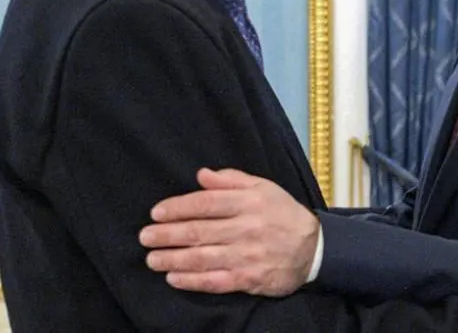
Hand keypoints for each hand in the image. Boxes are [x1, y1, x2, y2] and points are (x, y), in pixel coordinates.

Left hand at [139, 168, 318, 295]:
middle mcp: (246, 228)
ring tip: (152, 259)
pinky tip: (174, 278)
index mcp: (249, 202)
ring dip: (173, 259)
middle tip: (145, 237)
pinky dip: (192, 281)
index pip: (205, 204)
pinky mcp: (249, 279)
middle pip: (198, 232)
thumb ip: (231, 180)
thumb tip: (201, 175)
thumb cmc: (283, 214)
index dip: (177, 208)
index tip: (156, 213)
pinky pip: (215, 281)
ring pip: (202, 258)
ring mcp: (247, 255)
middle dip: (167, 235)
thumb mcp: (263, 188)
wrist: (313, 249)